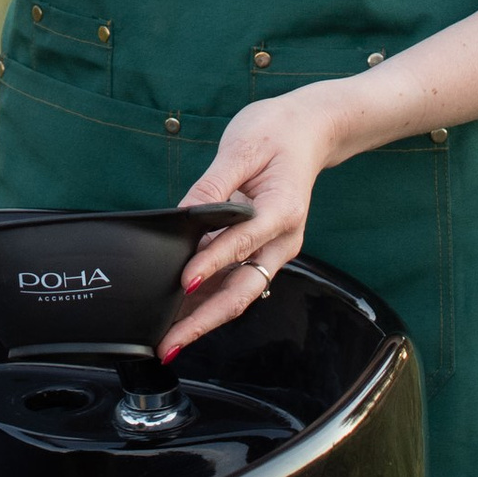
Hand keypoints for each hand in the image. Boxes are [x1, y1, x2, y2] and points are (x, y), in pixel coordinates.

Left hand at [165, 86, 348, 352]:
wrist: (309, 132)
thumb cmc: (277, 133)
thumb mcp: (242, 147)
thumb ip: (212, 185)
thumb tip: (183, 215)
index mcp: (282, 211)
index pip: (241, 243)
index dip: (210, 264)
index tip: (183, 281)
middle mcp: (283, 240)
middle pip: (242, 291)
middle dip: (203, 321)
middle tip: (169, 344)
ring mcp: (274, 249)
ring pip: (238, 295)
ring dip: (203, 319)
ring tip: (168, 341)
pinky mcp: (262, 251)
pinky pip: (236, 282)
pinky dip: (209, 301)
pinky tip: (183, 313)